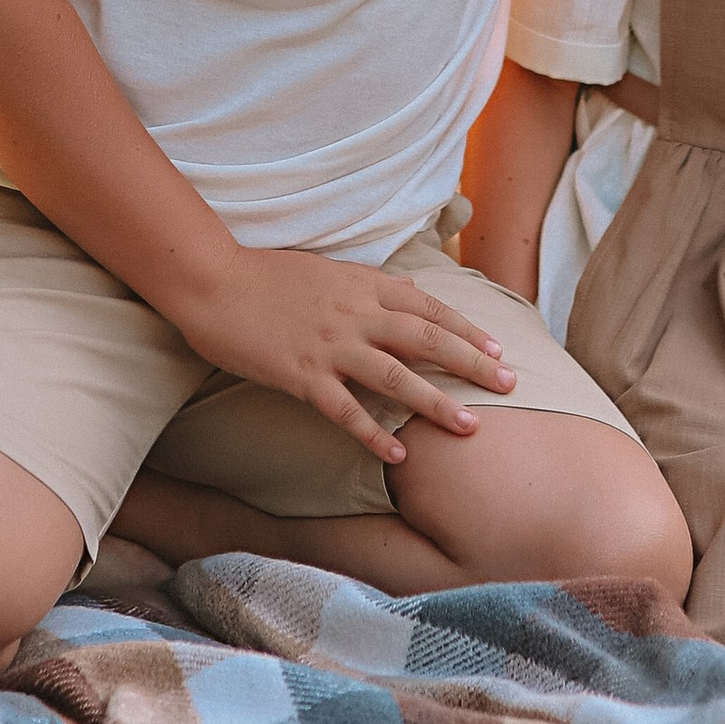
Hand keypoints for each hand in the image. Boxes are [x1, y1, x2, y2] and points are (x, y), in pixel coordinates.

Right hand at [173, 244, 516, 465]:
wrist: (215, 280)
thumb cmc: (268, 275)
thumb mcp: (329, 269)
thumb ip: (369, 285)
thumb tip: (409, 292)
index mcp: (363, 285)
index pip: (429, 308)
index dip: (467, 329)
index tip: (497, 350)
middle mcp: (355, 313)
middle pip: (427, 340)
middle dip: (472, 363)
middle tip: (509, 386)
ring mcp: (330, 345)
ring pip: (397, 376)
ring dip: (437, 402)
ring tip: (470, 426)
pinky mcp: (302, 374)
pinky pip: (346, 410)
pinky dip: (375, 432)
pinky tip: (400, 453)